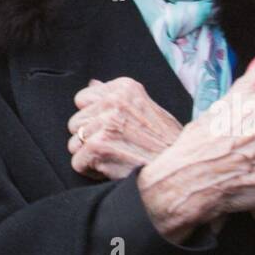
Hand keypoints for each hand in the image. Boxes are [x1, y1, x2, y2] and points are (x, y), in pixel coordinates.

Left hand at [66, 77, 182, 180]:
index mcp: (124, 88)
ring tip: (115, 157)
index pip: (83, 99)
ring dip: (90, 155)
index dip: (94, 118)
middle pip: (76, 122)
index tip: (112, 129)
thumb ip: (116, 96)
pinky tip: (112, 169)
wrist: (180, 167)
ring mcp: (104, 124)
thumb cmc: (166, 141)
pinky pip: (77, 162)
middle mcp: (113, 101)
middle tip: (115, 146)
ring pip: (74, 143)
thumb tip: (91, 83)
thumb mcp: (147, 108)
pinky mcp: (97, 146)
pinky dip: (91, 171)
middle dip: (90, 137)